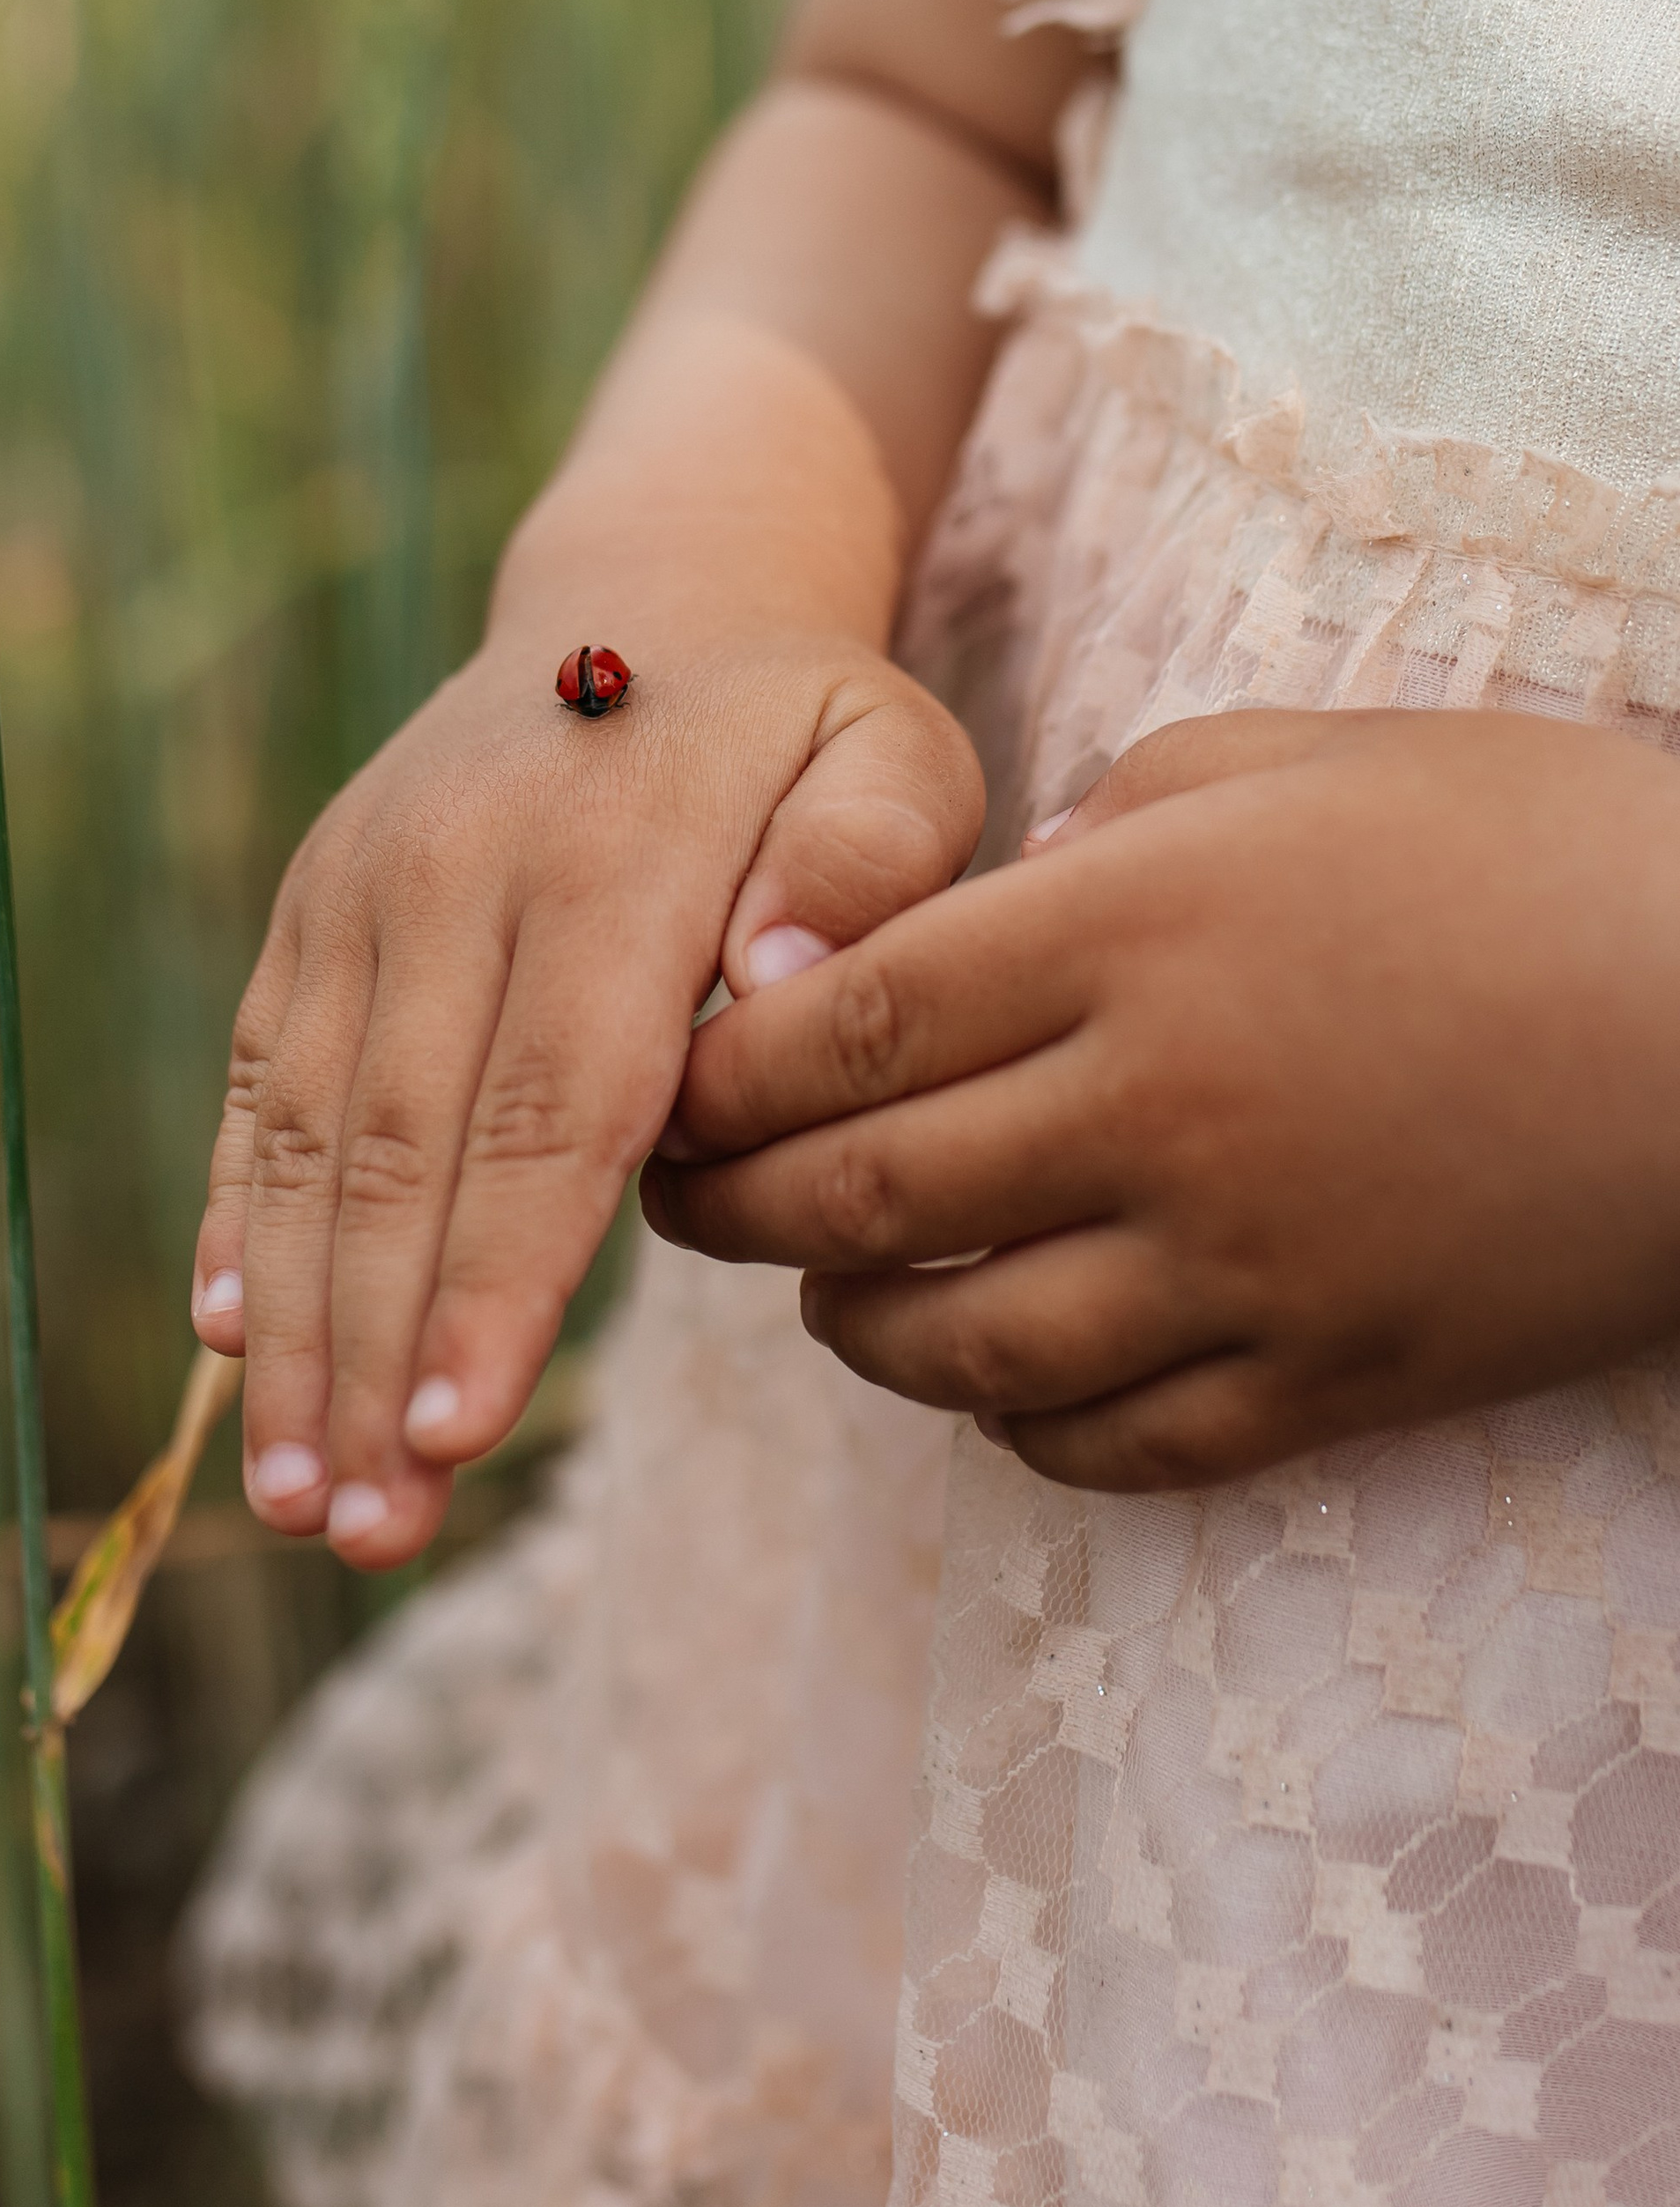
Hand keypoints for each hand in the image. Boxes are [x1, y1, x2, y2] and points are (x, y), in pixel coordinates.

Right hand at [194, 629, 982, 1563]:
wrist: (641, 601)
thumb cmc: (800, 727)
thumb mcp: (891, 752)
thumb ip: (870, 862)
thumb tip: (776, 992)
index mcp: (606, 858)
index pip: (546, 1107)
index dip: (496, 1280)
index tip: (457, 1432)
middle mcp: (452, 875)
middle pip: (404, 1154)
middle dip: (375, 1357)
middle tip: (360, 1535)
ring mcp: (361, 895)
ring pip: (312, 1141)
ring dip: (296, 1332)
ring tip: (296, 1503)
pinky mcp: (310, 916)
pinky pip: (259, 1084)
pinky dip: (240, 1218)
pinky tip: (229, 1348)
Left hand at [644, 710, 1679, 1492]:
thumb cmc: (1535, 844)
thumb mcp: (1303, 763)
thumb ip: (1107, 826)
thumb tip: (987, 910)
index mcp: (1131, 930)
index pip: (840, 1024)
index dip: (719, 1073)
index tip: (670, 1082)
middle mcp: (1157, 1107)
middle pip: (861, 1195)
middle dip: (729, 1209)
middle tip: (683, 1202)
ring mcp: (1244, 1262)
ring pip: (961, 1347)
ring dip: (857, 1330)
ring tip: (830, 1296)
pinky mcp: (1332, 1376)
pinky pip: (1113, 1443)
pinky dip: (1014, 1427)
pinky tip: (993, 1385)